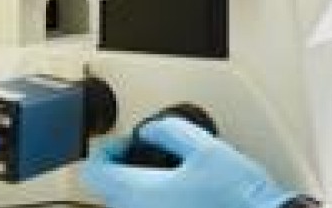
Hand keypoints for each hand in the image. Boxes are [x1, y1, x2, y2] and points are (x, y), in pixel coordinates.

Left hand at [81, 117, 297, 207]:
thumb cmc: (236, 195)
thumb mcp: (207, 148)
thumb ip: (173, 132)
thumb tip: (153, 130)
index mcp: (139, 192)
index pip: (94, 171)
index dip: (107, 151)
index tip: (126, 144)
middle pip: (107, 191)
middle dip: (123, 168)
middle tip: (147, 154)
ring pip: (126, 205)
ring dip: (138, 187)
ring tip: (165, 174)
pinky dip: (155, 201)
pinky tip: (178, 194)